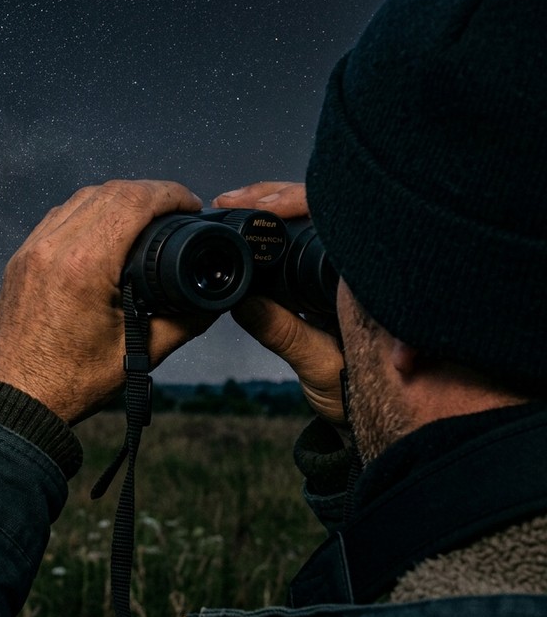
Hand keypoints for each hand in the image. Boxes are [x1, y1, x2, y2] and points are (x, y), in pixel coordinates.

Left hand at [0, 180, 217, 423]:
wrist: (17, 400)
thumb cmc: (68, 382)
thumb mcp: (138, 353)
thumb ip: (184, 321)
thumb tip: (212, 302)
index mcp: (84, 265)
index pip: (133, 201)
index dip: (170, 194)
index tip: (190, 204)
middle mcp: (53, 248)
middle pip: (109, 191)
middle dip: (149, 193)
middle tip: (174, 210)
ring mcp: (32, 251)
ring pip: (81, 199)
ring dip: (117, 199)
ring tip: (145, 218)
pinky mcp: (21, 260)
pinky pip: (58, 218)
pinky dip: (87, 213)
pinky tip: (106, 232)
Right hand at [215, 182, 346, 423]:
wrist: (384, 419)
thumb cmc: (360, 394)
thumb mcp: (319, 366)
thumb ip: (284, 334)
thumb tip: (246, 302)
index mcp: (363, 281)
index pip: (331, 218)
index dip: (292, 202)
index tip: (258, 205)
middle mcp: (362, 271)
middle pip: (322, 208)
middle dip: (275, 197)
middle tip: (233, 199)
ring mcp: (353, 274)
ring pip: (319, 221)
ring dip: (279, 207)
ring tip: (240, 203)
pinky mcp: (339, 282)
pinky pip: (313, 240)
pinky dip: (284, 226)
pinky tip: (259, 220)